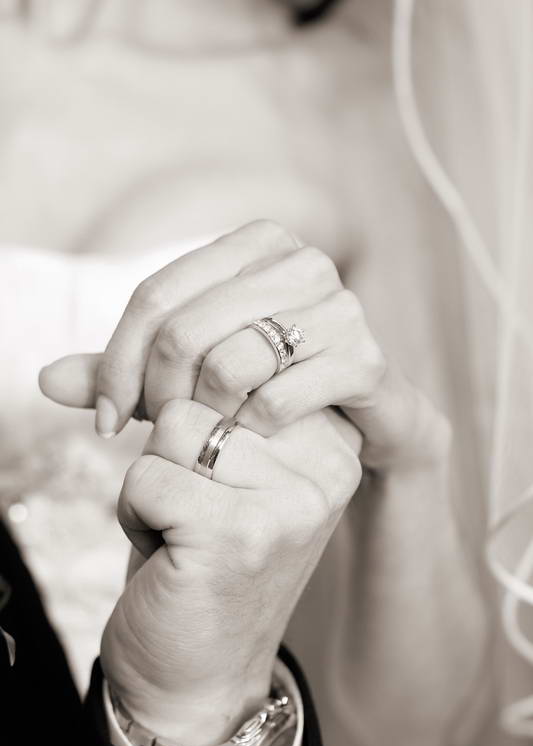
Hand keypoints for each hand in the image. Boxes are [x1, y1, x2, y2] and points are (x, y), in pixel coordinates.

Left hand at [40, 219, 448, 473]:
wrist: (358, 418)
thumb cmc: (266, 385)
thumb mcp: (190, 372)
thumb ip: (123, 371)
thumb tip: (43, 381)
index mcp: (255, 242)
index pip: (154, 297)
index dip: (116, 362)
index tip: (103, 419)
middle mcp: (302, 261)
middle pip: (184, 330)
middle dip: (154, 395)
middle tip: (149, 436)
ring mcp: (341, 307)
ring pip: (228, 364)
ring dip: (202, 417)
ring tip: (201, 438)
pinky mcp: (366, 359)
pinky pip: (278, 400)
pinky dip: (250, 431)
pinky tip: (246, 441)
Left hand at [100, 399, 361, 745]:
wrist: (200, 676)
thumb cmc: (202, 561)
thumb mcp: (224, 470)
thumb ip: (204, 404)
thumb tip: (91, 352)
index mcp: (331, 440)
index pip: (235, 368)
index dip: (195, 423)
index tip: (214, 479)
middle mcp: (327, 464)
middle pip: (201, 394)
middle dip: (171, 454)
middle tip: (198, 515)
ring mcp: (291, 499)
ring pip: (172, 426)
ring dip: (153, 481)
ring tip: (186, 532)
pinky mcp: (241, 531)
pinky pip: (146, 476)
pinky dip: (134, 514)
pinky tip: (173, 556)